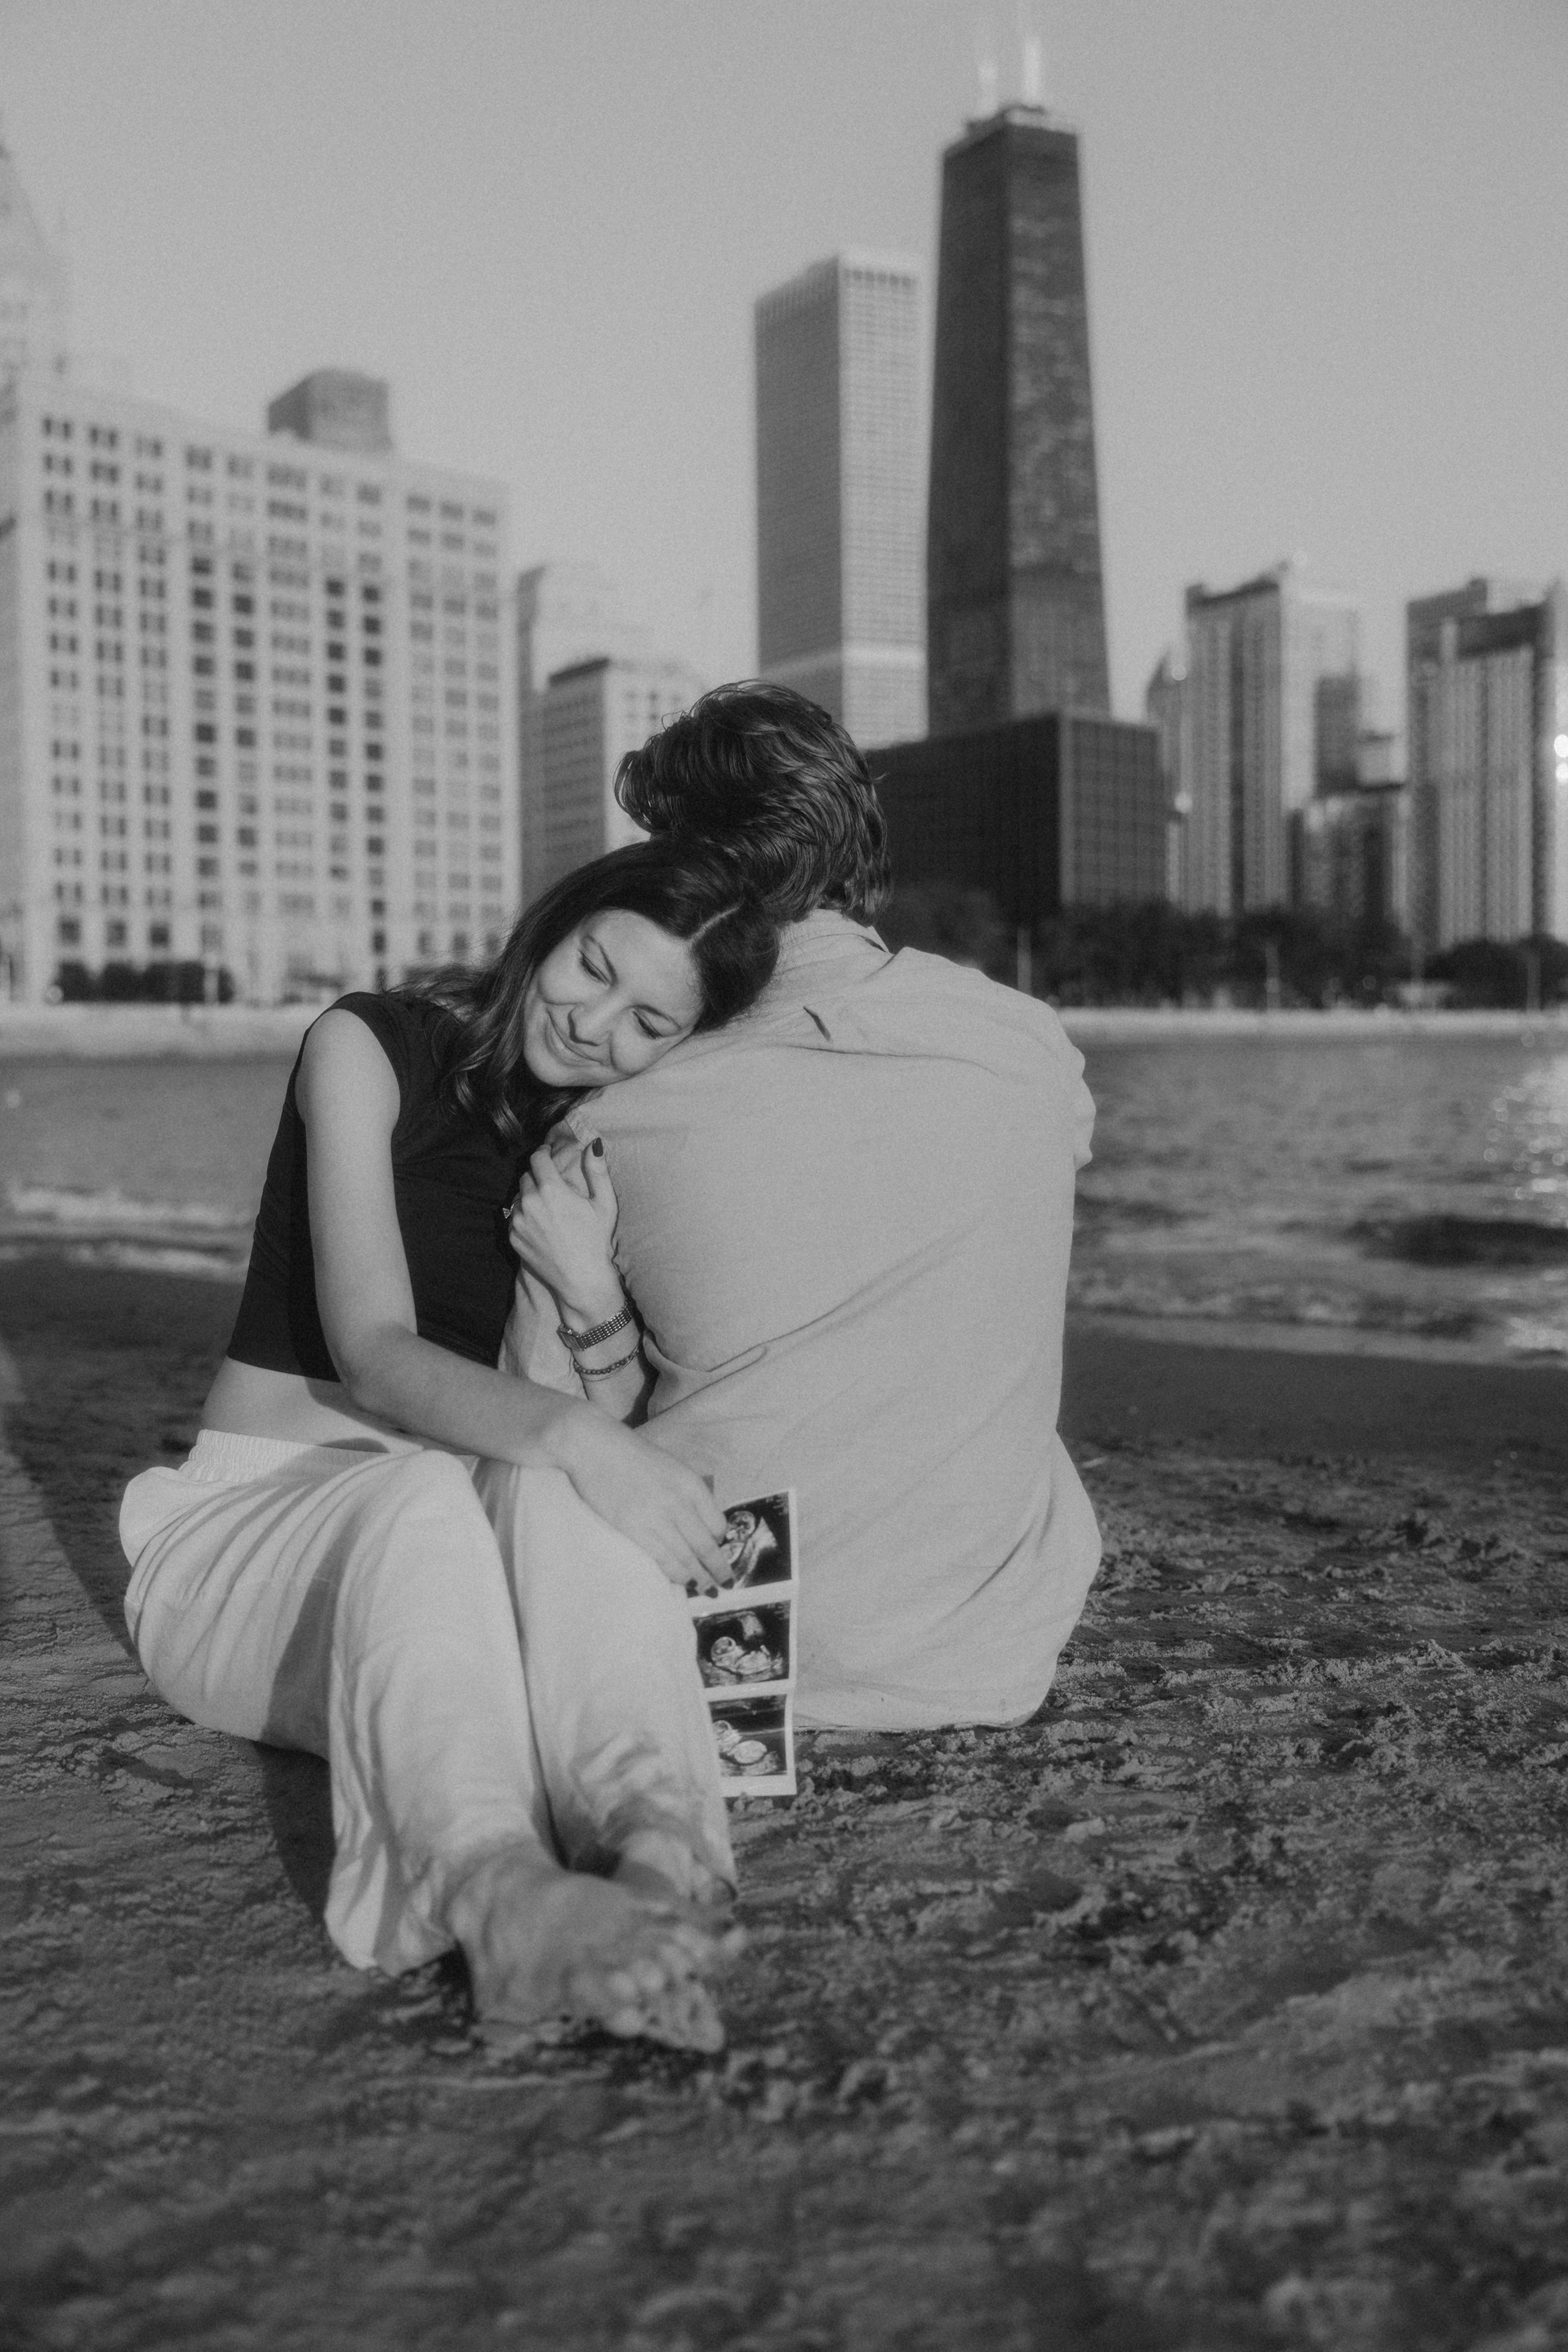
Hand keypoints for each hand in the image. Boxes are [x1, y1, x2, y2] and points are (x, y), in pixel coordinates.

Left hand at [509, 1137, 621, 1323]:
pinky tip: (540, 1224)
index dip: (543, 1152)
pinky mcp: (513, 1237)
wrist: (581, 1278)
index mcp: (551, 1189)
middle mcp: (530, 1202)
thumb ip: (597, 1170)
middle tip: (551, 1184)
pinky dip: (524, 1216)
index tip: (548, 1154)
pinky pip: (514, 1217)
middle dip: (537, 1176)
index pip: (538, 1158)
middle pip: (526, 1176)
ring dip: (529, 1195)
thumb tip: (595, 1144)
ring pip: (518, 1196)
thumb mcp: (604, 1203)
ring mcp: (518, 1221)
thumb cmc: (596, 1240)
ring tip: (546, 1206)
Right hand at [555, 1410, 730, 1588]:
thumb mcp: (670, 1467)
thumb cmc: (630, 1455)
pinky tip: (681, 1582)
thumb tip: (696, 1523)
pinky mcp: (635, 1530)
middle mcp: (680, 1503)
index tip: (717, 1551)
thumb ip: (685, 1493)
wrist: (594, 1447)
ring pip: (687, 1558)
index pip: (717, 1525)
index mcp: (692, 1485)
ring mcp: (658, 1518)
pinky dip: (676, 1574)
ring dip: (700, 1578)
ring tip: (706, 1589)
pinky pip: (663, 1560)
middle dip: (718, 1568)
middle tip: (725, 1582)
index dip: (720, 1543)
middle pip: (707, 1546)